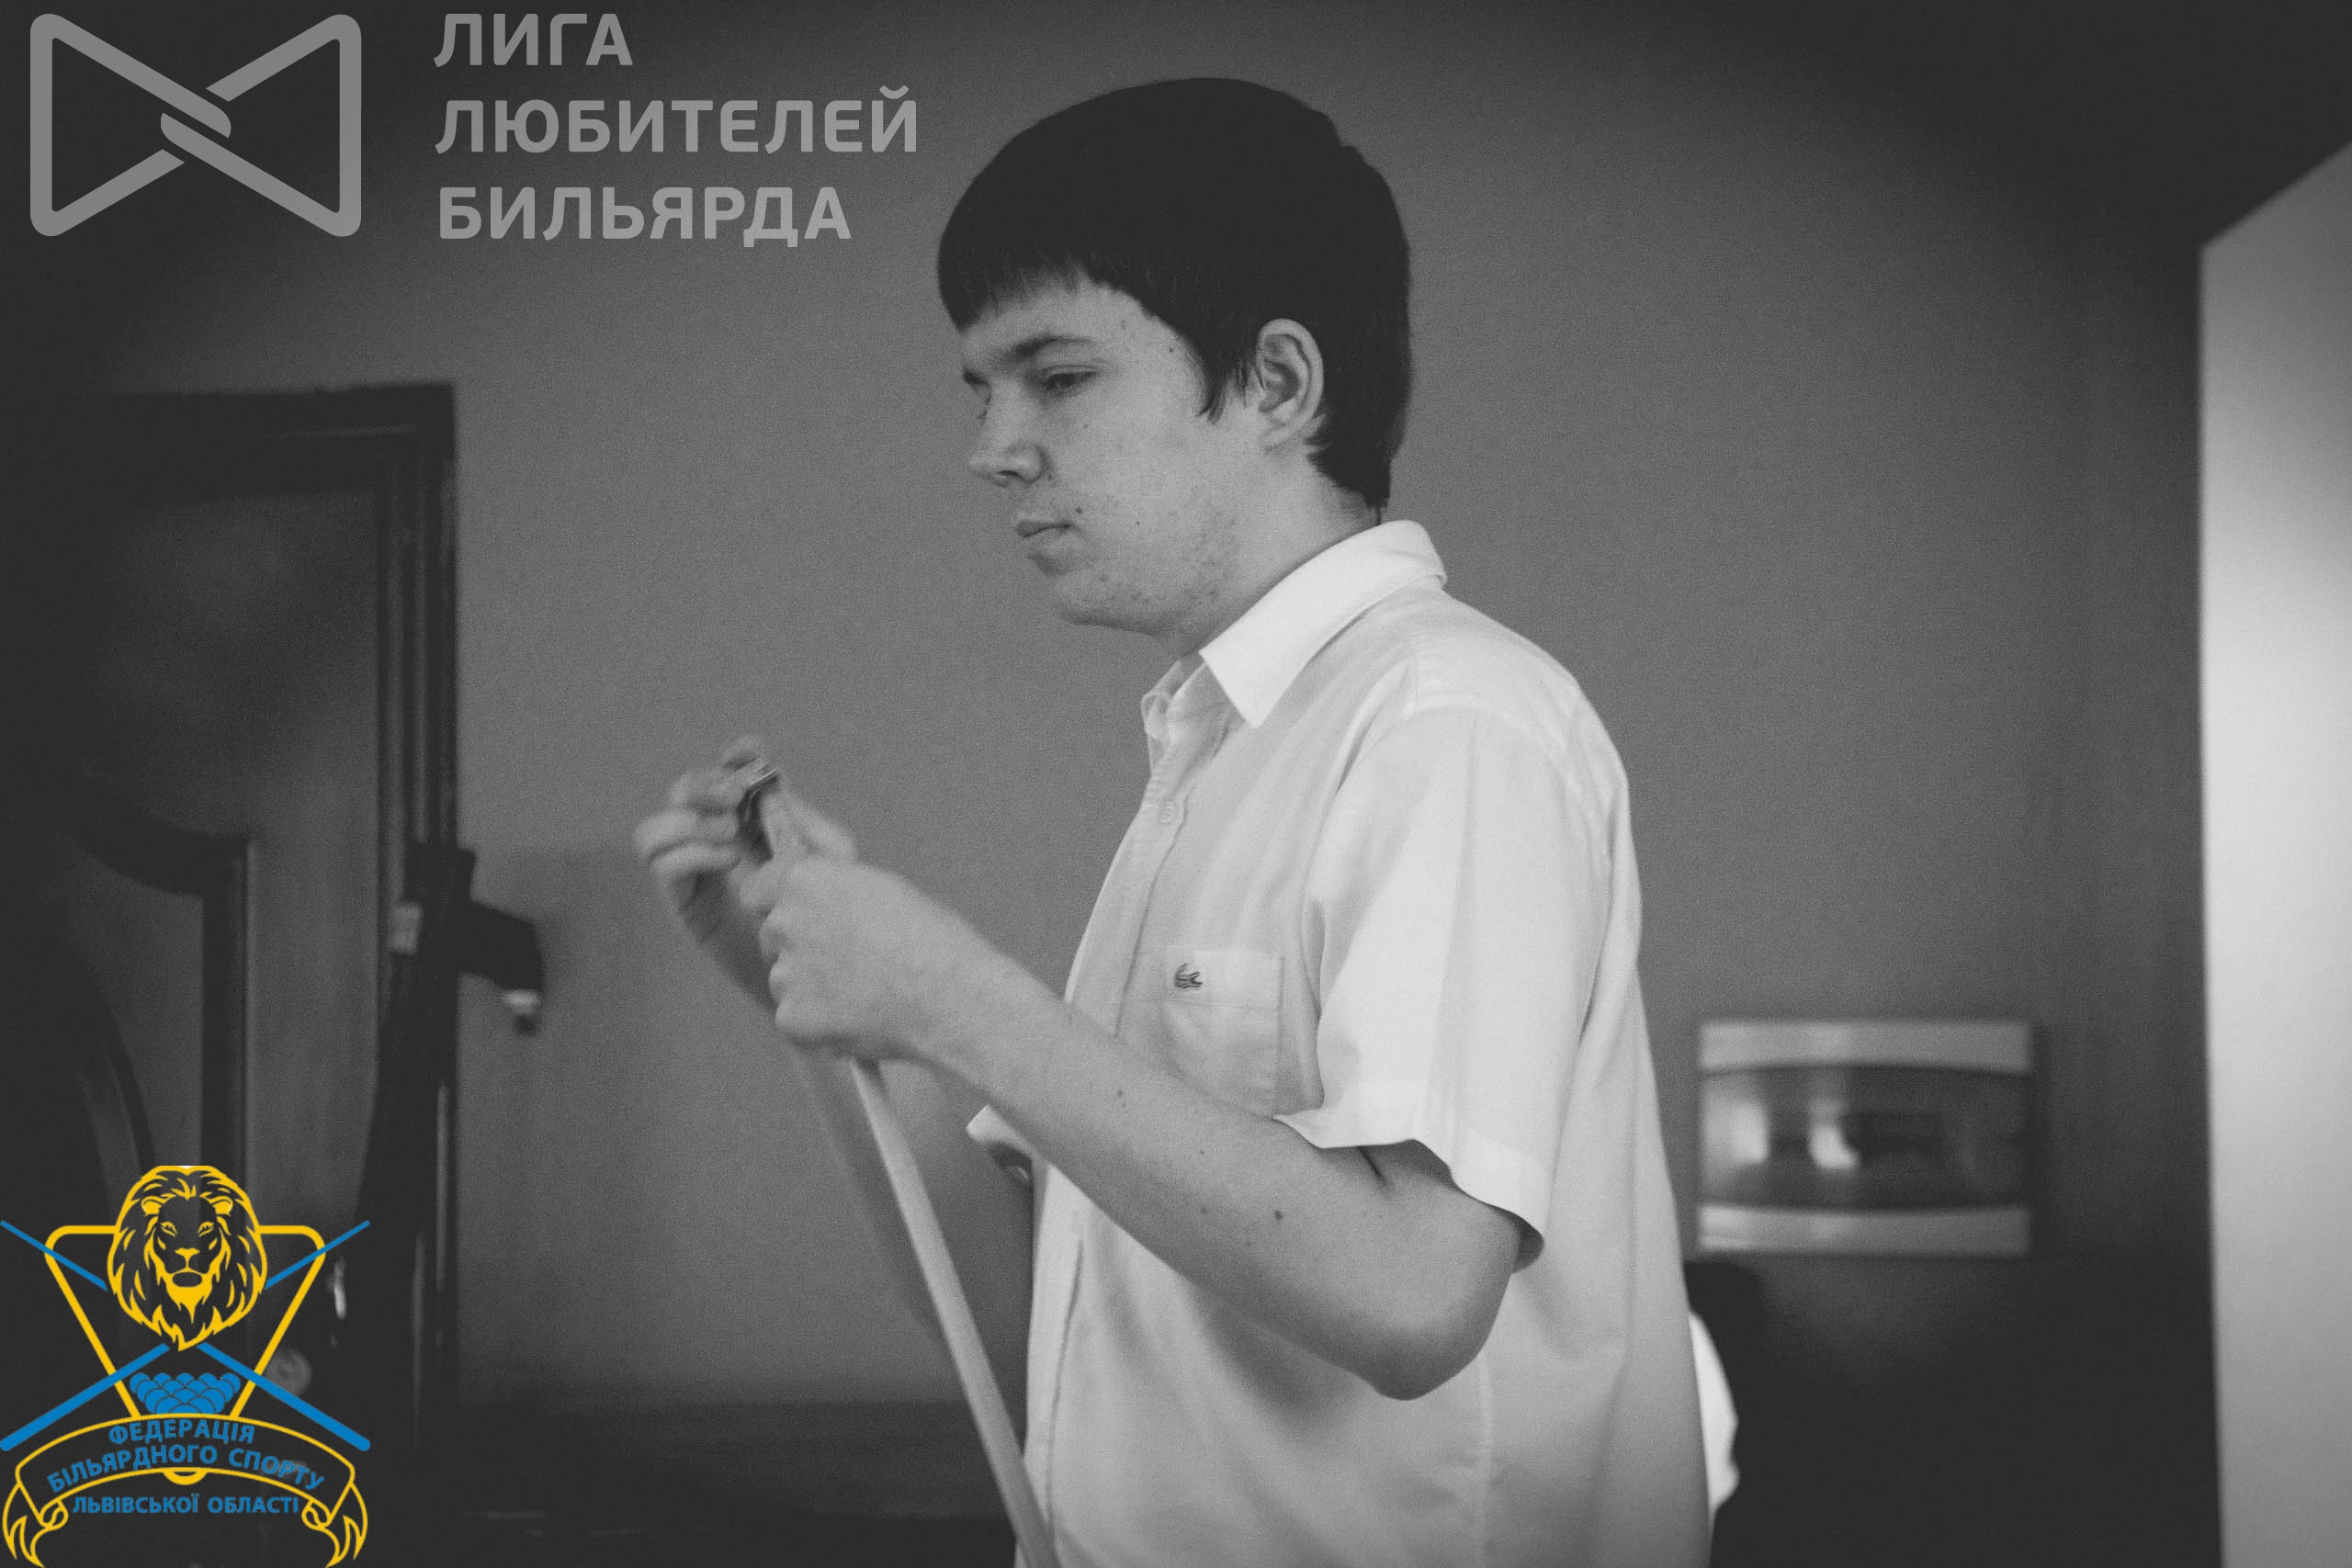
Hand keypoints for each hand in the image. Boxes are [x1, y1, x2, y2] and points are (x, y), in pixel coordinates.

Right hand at [634, 735, 856, 951]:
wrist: (813, 972)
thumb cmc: (824, 920)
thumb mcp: (828, 865)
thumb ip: (805, 822)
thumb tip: (776, 783)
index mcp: (753, 824)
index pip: (730, 776)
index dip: (736, 757)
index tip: (745, 751)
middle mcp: (715, 841)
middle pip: (683, 792)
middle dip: (705, 785)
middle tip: (736, 796)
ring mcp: (694, 872)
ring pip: (656, 826)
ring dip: (692, 821)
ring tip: (732, 837)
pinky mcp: (684, 903)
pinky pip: (662, 862)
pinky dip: (691, 851)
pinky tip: (728, 861)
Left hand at [738, 854, 1048, 1075]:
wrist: (950, 997)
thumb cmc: (932, 941)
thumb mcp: (882, 888)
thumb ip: (836, 887)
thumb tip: (817, 888)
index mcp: (806, 880)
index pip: (759, 889)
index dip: (780, 904)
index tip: (803, 919)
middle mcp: (786, 922)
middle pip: (775, 936)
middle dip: (801, 948)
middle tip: (851, 962)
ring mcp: (785, 973)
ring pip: (786, 981)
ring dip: (812, 989)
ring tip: (866, 994)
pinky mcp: (792, 1018)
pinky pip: (795, 1021)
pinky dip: (820, 1025)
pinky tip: (859, 1020)